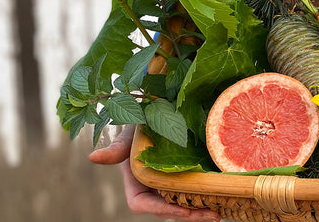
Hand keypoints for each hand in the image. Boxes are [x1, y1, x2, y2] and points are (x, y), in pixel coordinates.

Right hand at [89, 126, 221, 221]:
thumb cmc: (140, 120)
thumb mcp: (129, 132)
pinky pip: (195, 189)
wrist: (159, 108)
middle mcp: (153, 185)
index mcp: (135, 180)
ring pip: (184, 201)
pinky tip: (224, 195)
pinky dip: (207, 194)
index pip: (143, 204)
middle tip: (214, 215)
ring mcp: (170, 181)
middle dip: (189, 214)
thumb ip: (115, 147)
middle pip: (169, 208)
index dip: (162, 210)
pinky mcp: (186, 174)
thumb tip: (93, 157)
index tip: (182, 209)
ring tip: (221, 210)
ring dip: (201, 208)